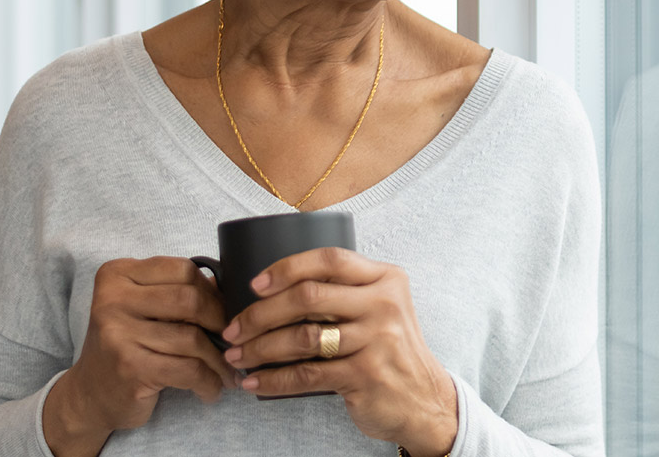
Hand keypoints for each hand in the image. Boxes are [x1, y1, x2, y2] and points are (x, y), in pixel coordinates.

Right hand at [44, 257, 236, 455]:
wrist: (89, 396)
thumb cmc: (126, 346)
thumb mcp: (144, 310)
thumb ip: (178, 292)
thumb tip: (230, 286)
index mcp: (117, 275)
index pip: (183, 270)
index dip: (212, 292)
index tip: (223, 312)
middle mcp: (112, 300)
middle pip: (190, 300)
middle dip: (220, 322)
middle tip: (232, 340)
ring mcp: (118, 334)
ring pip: (193, 338)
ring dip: (219, 359)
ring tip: (227, 371)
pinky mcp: (131, 367)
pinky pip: (189, 369)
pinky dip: (209, 382)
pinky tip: (211, 389)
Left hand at [222, 247, 457, 456]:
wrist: (424, 399)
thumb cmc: (390, 351)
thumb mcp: (381, 309)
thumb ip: (346, 293)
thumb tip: (275, 290)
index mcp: (385, 279)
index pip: (330, 260)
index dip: (287, 268)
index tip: (255, 285)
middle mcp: (383, 304)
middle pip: (308, 297)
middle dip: (261, 314)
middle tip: (234, 329)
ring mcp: (376, 340)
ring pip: (302, 337)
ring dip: (260, 348)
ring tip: (237, 356)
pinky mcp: (364, 374)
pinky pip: (307, 374)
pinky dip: (274, 379)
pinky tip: (255, 381)